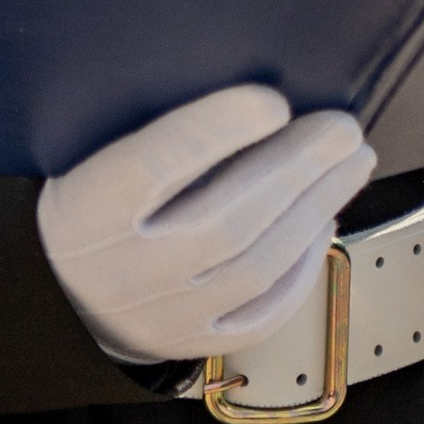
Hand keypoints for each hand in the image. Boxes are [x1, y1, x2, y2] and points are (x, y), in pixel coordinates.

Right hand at [38, 84, 375, 364]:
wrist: (71, 296)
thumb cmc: (98, 202)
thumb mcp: (91, 156)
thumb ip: (148, 127)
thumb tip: (241, 81)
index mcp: (87, 209)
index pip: (152, 166)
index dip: (215, 131)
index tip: (272, 99)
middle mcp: (123, 270)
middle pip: (224, 221)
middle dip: (295, 169)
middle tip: (342, 127)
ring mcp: (163, 316)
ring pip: (255, 266)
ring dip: (315, 209)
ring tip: (351, 163)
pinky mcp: (196, 342)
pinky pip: (263, 313)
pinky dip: (301, 267)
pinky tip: (323, 221)